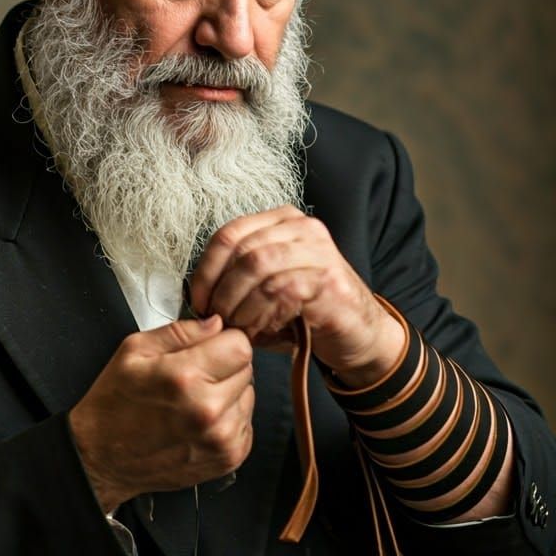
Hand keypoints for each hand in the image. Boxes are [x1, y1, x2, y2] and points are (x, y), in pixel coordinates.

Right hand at [68, 315, 253, 511]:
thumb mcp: (134, 350)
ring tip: (195, 401)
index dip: (225, 341)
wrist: (101, 459)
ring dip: (229, 393)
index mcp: (184, 377)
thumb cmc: (113, 404)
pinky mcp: (228, 458)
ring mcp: (221, 438)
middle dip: (226, 366)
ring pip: (248, 395)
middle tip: (196, 375)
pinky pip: (246, 423)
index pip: (241, 346)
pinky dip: (229, 419)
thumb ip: (181, 331)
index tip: (210, 347)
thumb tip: (216, 324)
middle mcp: (208, 410)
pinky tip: (201, 421)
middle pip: (247, 369)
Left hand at [188, 206, 404, 385]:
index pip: (228, 233)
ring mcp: (319, 250)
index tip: (198, 302)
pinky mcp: (330, 278)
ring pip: (258, 266)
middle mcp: (302, 227)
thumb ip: (235, 282)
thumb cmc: (306, 313)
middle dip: (221, 290)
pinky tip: (261, 330)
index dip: (206, 270)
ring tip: (239, 327)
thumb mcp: (265, 289)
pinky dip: (262, 313)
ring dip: (240, 304)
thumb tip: (196, 298)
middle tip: (217, 320)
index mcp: (281, 222)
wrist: (359, 334)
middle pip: (242, 250)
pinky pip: (281, 290)